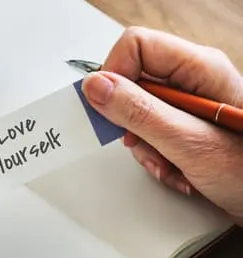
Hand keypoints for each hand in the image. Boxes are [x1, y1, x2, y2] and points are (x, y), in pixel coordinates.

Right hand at [82, 26, 242, 224]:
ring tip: (169, 164)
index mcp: (199, 68)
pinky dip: (154, 157)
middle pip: (131, 82)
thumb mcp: (189, 142)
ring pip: (135, 113)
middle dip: (129, 121)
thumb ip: (140, 112)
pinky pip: (148, 133)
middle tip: (142, 142)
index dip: (114, 75)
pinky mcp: (183, 125)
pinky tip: (176, 171)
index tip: (107, 108)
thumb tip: (97, 86)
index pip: (136, 46)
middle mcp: (191, 80)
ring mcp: (186, 104)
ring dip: (144, 146)